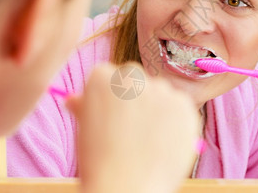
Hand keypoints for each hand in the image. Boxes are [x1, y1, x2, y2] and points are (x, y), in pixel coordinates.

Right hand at [66, 63, 198, 192]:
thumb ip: (83, 107)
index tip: (113, 117)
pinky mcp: (183, 105)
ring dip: (157, 107)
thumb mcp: (85, 129)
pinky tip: (165, 141)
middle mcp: (132, 76)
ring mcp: (160, 90)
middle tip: (132, 127)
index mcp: (102, 77)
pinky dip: (176, 120)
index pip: (110, 76)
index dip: (112, 99)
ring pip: (160, 91)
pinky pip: (180, 106)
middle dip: (136, 97)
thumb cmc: (100, 162)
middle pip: (136, 78)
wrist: (126, 188)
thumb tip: (74, 99)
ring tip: (148, 139)